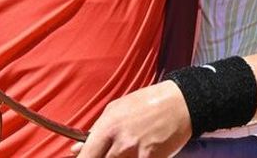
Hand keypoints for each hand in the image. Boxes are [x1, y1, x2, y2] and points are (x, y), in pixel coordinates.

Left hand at [72, 81, 190, 157]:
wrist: (180, 104)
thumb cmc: (146, 103)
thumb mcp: (116, 109)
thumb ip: (96, 130)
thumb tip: (76, 149)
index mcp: (108, 126)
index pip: (87, 155)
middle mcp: (121, 142)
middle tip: (107, 152)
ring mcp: (137, 152)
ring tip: (125, 149)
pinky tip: (139, 152)